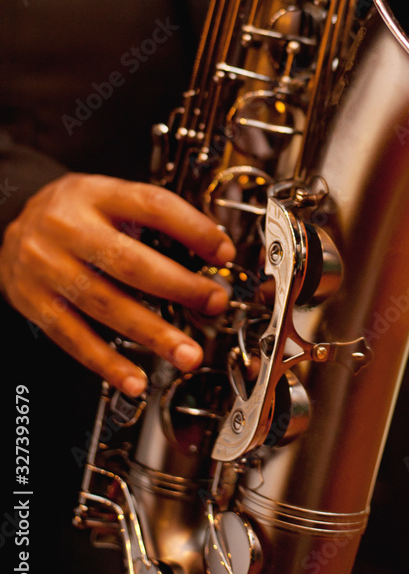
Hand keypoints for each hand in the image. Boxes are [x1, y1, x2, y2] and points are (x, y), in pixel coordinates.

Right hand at [0, 173, 234, 396]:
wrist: (10, 221)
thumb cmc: (74, 211)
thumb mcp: (110, 196)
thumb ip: (154, 217)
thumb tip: (212, 247)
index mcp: (96, 194)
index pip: (151, 206)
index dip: (192, 228)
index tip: (223, 250)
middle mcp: (69, 228)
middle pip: (129, 261)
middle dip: (179, 287)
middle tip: (213, 302)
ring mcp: (48, 267)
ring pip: (105, 304)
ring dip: (153, 334)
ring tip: (187, 353)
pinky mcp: (34, 303)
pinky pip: (74, 337)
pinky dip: (107, 363)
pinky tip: (134, 379)